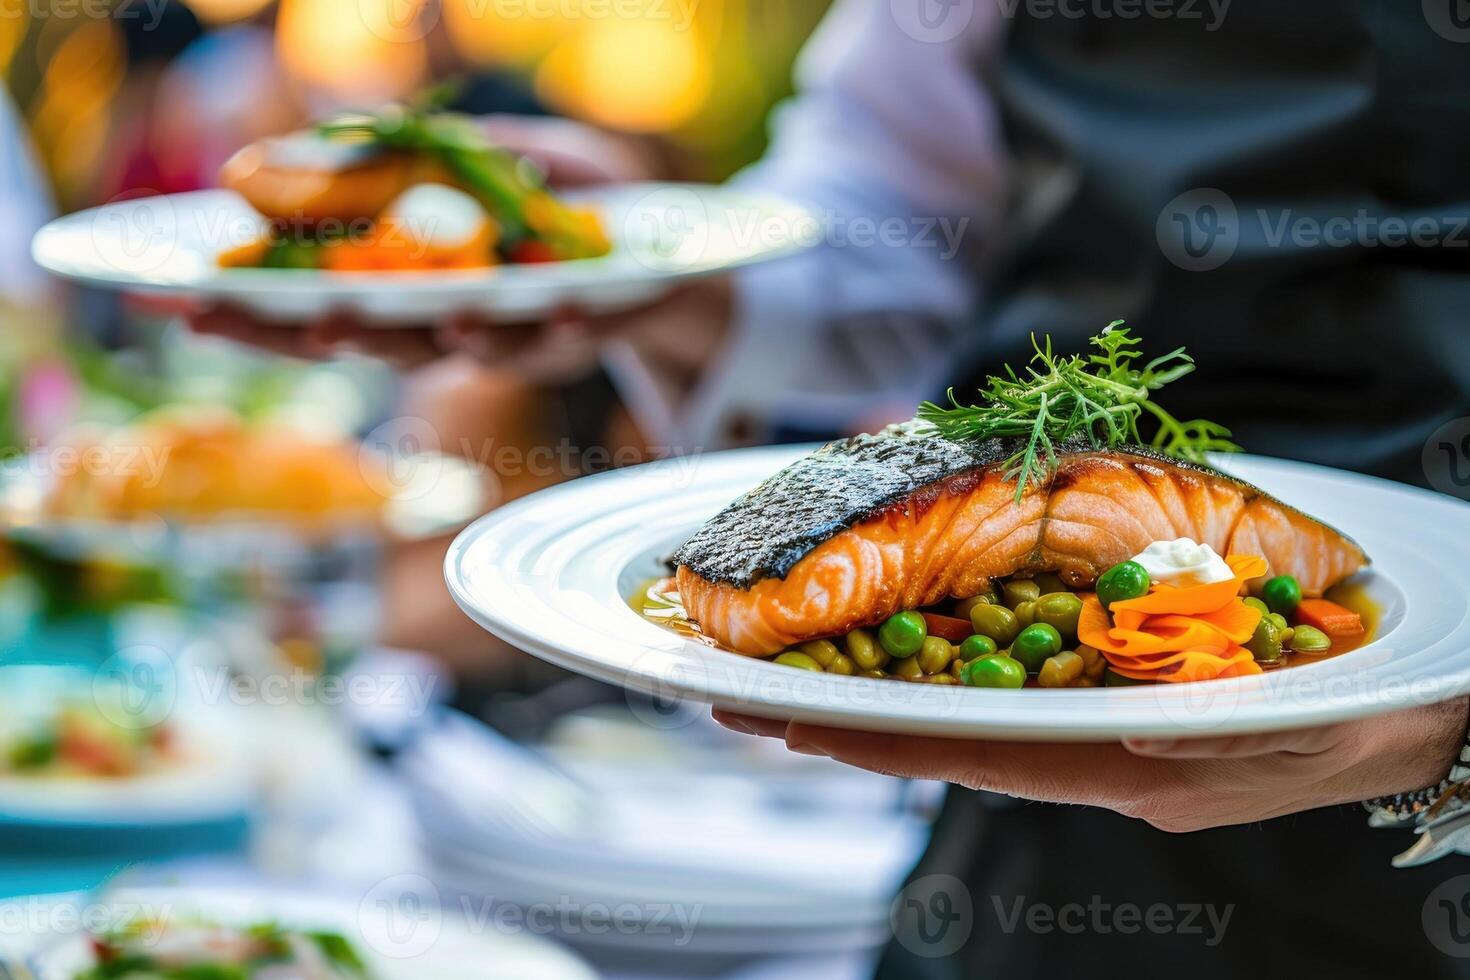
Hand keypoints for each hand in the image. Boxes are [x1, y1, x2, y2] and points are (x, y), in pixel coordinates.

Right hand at [179, 115, 722, 375]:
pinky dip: (553, 322)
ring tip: (377, 314)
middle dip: (297, 333)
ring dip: (418, 335)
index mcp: (419, 290)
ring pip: (458, 351)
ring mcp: (523, 336)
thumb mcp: (483, 157)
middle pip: (368, 344)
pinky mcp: (592, 330)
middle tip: (222, 315)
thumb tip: (316, 152)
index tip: (173, 298)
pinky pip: (566, 335)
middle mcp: (459, 327)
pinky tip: (539, 305)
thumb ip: (413, 162)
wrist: (674, 249)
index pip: (323, 308)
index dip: (252, 312)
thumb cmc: (565, 201)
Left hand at [712, 696, 1468, 831]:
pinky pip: (1012, 673)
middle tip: (741, 691)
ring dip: (878, 685)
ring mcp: (1095, 718)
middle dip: (842, 714)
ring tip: (790, 666)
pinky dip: (948, 658)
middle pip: (941, 730)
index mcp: (1119, 765)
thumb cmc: (1357, 718)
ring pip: (964, 702)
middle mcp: (1087, 746)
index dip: (873, 737)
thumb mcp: (1295, 731)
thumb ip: (1215, 735)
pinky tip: (902, 639)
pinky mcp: (1115, 686)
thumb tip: (1132, 736)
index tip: (783, 722)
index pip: (968, 753)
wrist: (1404, 706)